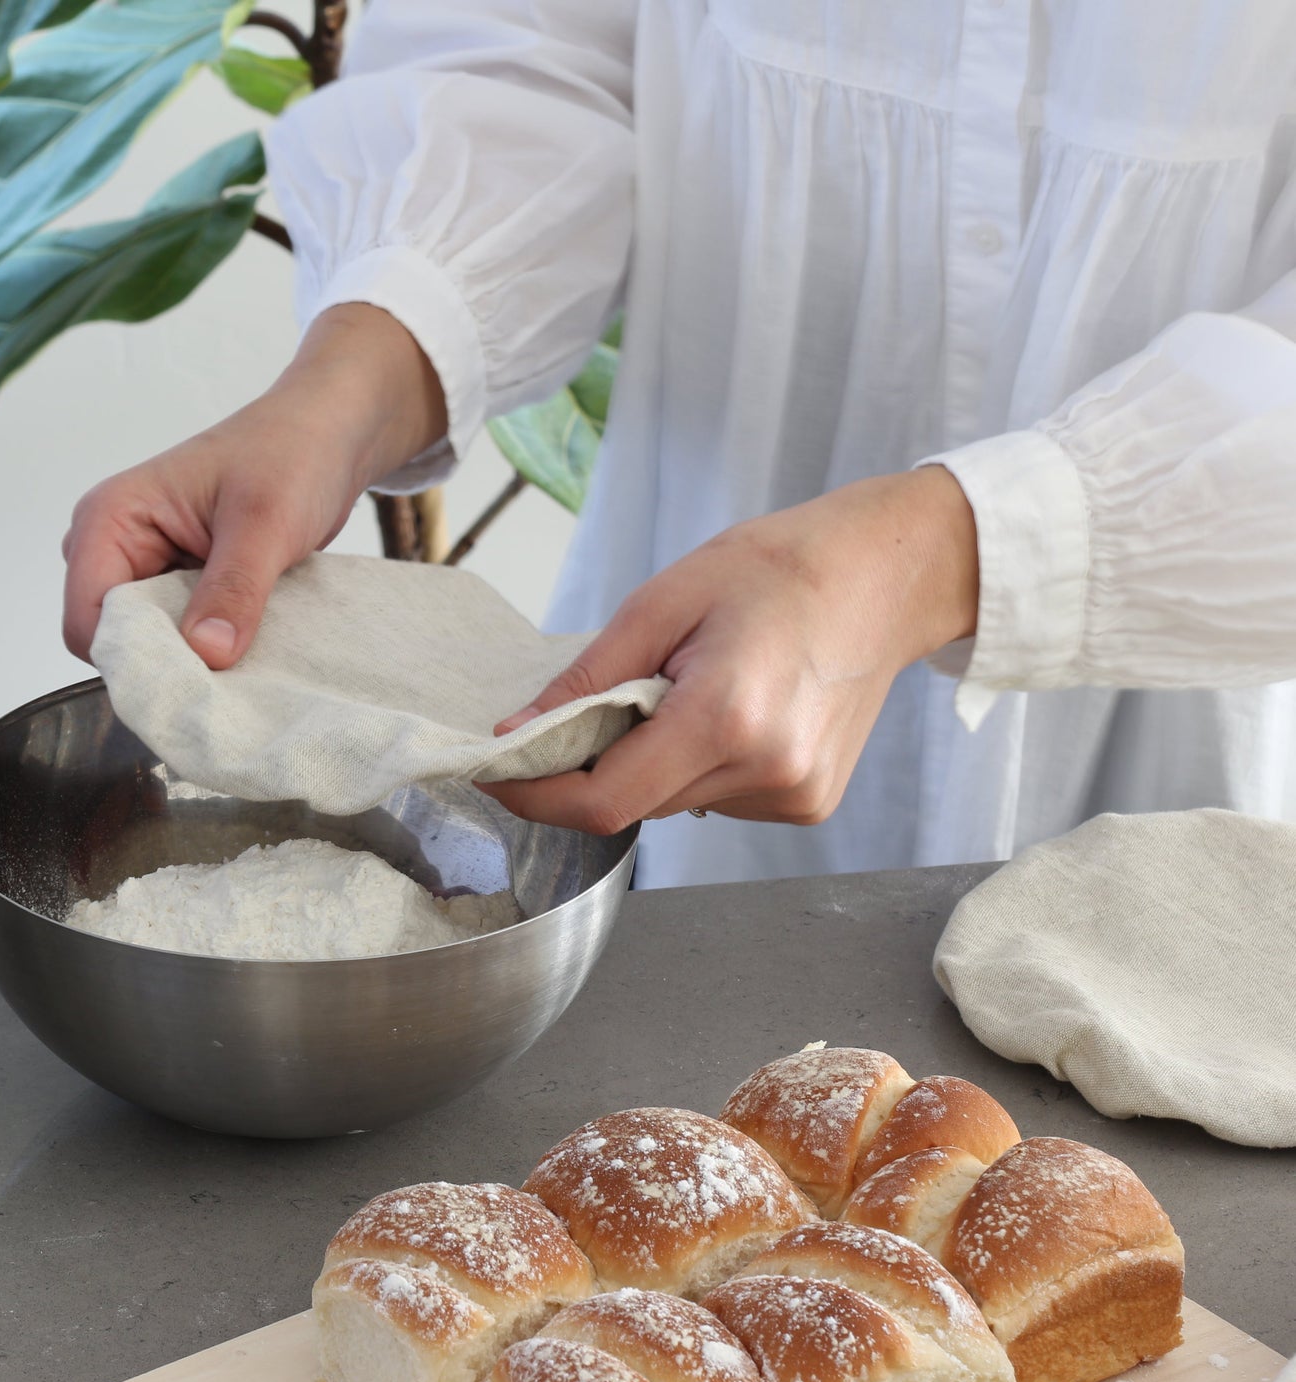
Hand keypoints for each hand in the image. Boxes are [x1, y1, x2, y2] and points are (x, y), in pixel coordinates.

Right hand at [61, 304, 446, 667]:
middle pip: (114, 639)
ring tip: (244, 647)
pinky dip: (209, 647)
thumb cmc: (291, 453)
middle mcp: (113, 546)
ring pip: (148, 643)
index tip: (197, 678)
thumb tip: (206, 654)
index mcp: (109, 519)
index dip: (135, 658)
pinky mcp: (177, 583)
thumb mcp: (265, 522)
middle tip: (231, 665)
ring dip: (192, 657)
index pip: (88, 621)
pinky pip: (178, 635)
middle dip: (167, 662)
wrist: (329, 433)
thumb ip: (233, 590)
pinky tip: (246, 641)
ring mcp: (144, 567)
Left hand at [480, 467, 978, 831]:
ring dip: (649, 763)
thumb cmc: (780, 569)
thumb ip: (588, 678)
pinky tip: (731, 711)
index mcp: (726, 718)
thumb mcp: (664, 601)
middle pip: (634, 804)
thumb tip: (519, 732)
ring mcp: (793, 796)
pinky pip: (716, 800)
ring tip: (687, 689)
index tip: (498, 772)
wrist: (889, 575)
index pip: (604, 801)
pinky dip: (696, 766)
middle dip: (592, 767)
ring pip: (672, 805)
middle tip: (591, 705)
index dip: (538, 796)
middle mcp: (766, 771)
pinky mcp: (808, 804)